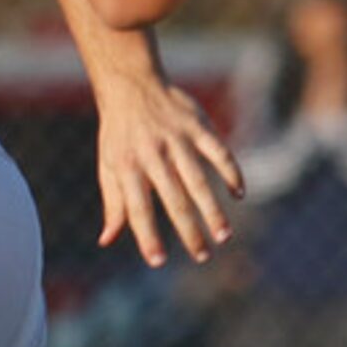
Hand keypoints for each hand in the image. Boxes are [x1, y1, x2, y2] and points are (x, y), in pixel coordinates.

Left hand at [93, 72, 243, 266]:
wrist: (130, 85)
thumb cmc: (119, 134)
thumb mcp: (109, 166)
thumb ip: (113, 204)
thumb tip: (107, 240)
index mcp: (128, 167)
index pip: (137, 209)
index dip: (146, 236)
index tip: (158, 261)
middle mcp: (153, 155)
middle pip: (173, 199)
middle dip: (189, 231)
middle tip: (202, 257)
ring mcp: (177, 139)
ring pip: (198, 180)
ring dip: (212, 209)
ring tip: (223, 235)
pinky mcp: (197, 125)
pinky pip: (218, 151)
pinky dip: (231, 171)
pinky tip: (239, 193)